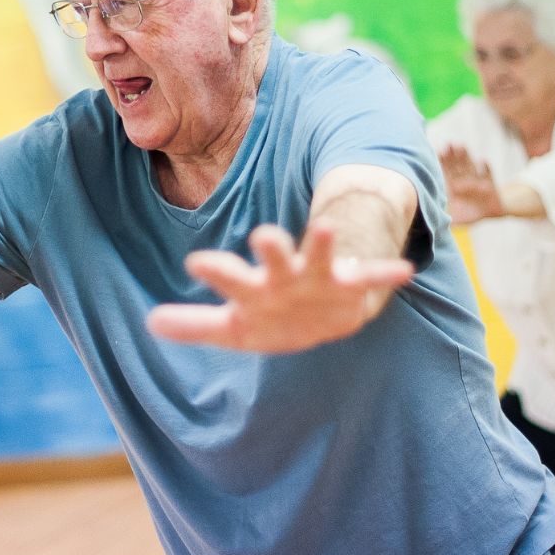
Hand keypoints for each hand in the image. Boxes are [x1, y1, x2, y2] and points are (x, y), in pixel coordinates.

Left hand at [146, 222, 413, 352]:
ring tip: (327, 226)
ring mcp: (317, 277)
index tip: (195, 262)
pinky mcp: (349, 286)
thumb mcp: (233, 328)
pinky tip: (404, 271)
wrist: (321, 316)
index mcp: (253, 287)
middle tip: (263, 234)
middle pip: (275, 257)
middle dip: (271, 246)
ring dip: (323, 243)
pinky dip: (385, 273)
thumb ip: (195, 325)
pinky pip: (370, 278)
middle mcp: (283, 275)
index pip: (230, 276)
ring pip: (319, 256)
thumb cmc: (270, 317)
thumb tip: (150, 322)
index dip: (215, 269)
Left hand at [437, 144, 503, 223]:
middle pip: (457, 166)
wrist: (492, 211)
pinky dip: (486, 169)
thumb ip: (446, 219)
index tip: (436, 153)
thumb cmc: (470, 213)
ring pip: (470, 166)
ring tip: (460, 145)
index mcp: (454, 187)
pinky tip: (482, 161)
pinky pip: (488, 175)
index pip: (446, 173)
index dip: (442, 163)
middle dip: (452, 155)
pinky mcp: (490, 184)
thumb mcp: (456, 218)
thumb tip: (433, 223)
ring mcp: (477, 180)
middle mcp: (464, 181)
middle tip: (447, 144)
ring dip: (466, 156)